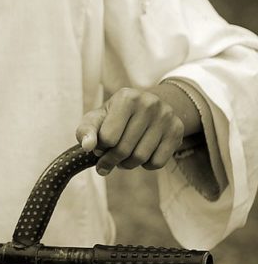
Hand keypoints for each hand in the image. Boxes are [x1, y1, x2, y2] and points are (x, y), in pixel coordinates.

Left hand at [76, 86, 190, 175]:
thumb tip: (87, 146)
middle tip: (108, 161)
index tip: (99, 147)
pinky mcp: (178, 130)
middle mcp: (149, 104)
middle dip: (112, 160)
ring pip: (141, 158)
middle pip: (124, 150)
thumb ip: (86, 131)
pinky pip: (158, 162)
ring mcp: (166, 116)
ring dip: (127, 164)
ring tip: (122, 158)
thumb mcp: (96, 119)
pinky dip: (146, 165)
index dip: (100, 148)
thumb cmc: (114, 116)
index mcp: (126, 98)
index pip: (108, 138)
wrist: (146, 108)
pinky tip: (141, 154)